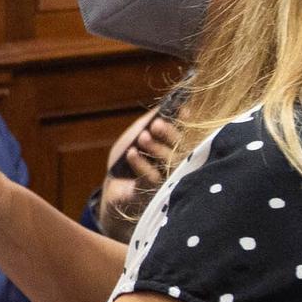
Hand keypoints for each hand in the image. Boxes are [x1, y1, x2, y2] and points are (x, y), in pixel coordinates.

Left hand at [100, 105, 177, 235]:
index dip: (187, 124)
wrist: (113, 188)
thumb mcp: (140, 132)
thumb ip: (156, 119)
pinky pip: (151, 179)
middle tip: (156, 124)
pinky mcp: (155, 196)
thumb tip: (175, 105)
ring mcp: (170, 183)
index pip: (189, 135)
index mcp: (180, 151)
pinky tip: (131, 152)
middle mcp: (180, 168)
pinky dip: (141, 164)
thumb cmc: (129, 157)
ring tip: (143, 137)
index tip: (183, 111)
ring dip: (156, 149)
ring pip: (169, 165)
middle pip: (182, 150)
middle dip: (169, 135)